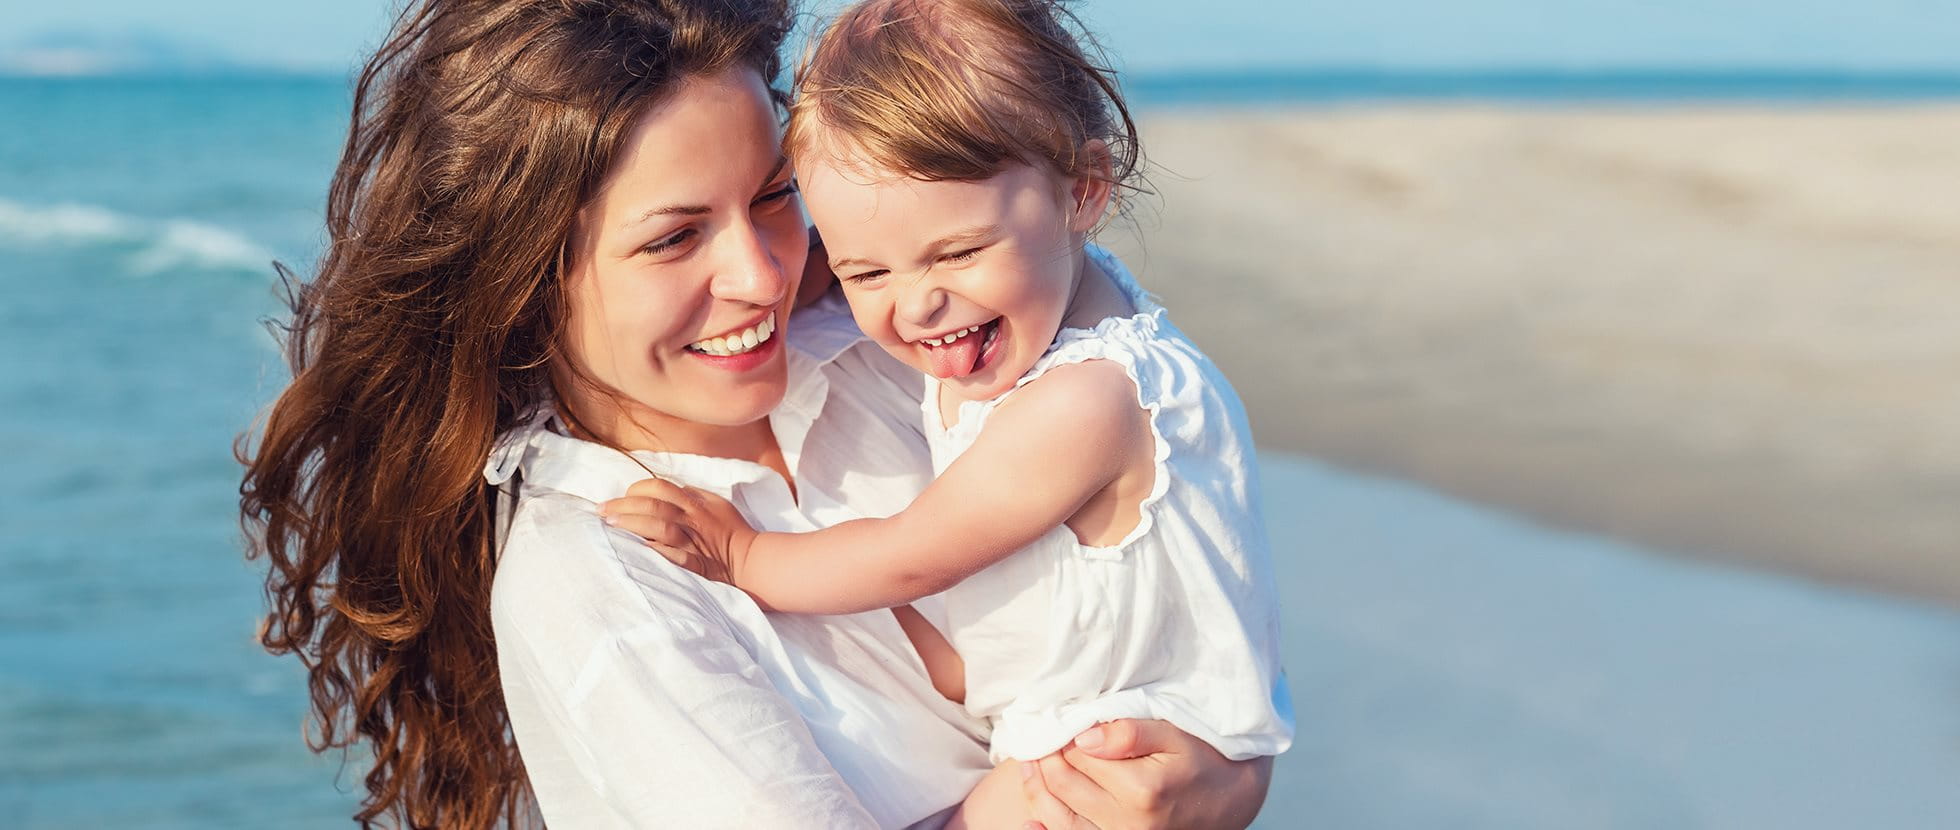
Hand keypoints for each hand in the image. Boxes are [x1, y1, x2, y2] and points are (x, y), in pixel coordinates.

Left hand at [598, 477, 756, 585]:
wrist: (751, 560)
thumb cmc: (731, 531)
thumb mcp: (716, 504)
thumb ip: (692, 495)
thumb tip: (669, 490)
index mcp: (696, 503)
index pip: (661, 487)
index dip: (637, 489)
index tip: (623, 496)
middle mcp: (692, 519)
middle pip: (654, 505)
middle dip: (624, 505)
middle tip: (602, 510)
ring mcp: (692, 542)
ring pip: (659, 527)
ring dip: (631, 525)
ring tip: (610, 525)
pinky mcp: (695, 564)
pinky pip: (672, 556)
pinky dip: (653, 552)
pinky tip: (635, 551)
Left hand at [1020, 719, 1271, 829]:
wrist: (1230, 800)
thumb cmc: (1203, 759)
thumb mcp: (1175, 734)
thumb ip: (1130, 732)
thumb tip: (1084, 737)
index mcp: (1142, 789)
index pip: (1079, 755)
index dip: (1063, 733)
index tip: (1057, 717)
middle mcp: (1128, 822)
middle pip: (1064, 784)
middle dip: (1045, 756)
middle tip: (1040, 735)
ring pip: (1059, 816)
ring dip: (1037, 788)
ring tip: (1030, 762)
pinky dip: (1045, 827)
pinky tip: (1030, 819)